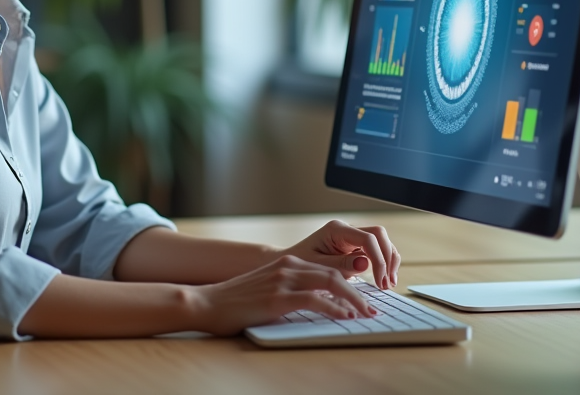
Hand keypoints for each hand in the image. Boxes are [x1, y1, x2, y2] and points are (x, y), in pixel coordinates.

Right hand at [188, 254, 377, 335]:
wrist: (207, 303)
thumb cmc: (237, 302)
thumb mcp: (268, 289)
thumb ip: (292, 290)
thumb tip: (320, 305)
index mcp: (287, 263)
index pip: (328, 269)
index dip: (351, 284)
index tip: (364, 301)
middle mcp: (288, 267)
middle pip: (335, 274)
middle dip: (359, 292)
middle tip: (372, 310)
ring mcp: (283, 281)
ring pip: (330, 283)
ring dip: (354, 300)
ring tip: (365, 314)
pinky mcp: (277, 298)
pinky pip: (315, 300)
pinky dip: (334, 308)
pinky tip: (344, 316)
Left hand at [280, 220, 400, 289]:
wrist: (292, 263)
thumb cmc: (300, 264)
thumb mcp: (317, 267)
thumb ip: (340, 265)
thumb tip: (365, 262)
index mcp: (336, 230)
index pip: (367, 239)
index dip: (378, 260)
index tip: (380, 282)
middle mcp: (347, 229)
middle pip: (379, 235)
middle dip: (387, 258)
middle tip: (387, 284)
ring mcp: (352, 236)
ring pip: (381, 241)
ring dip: (389, 261)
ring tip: (388, 284)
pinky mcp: (356, 245)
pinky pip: (377, 249)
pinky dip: (384, 262)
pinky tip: (384, 279)